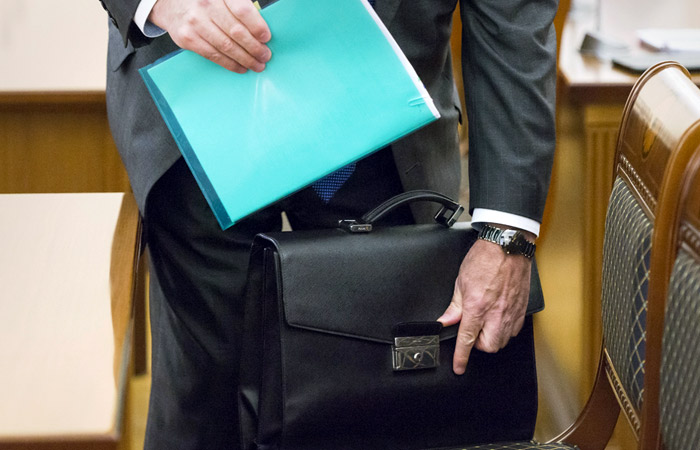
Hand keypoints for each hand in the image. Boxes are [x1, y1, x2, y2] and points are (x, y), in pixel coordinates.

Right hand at [149, 0, 271, 72]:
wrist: (171, 4)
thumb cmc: (204, 1)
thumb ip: (239, 7)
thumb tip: (260, 30)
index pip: (242, 10)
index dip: (257, 26)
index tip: (266, 37)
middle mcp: (206, 5)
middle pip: (236, 32)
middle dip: (255, 47)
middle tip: (265, 56)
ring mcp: (195, 22)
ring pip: (226, 46)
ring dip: (245, 59)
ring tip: (257, 64)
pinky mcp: (188, 39)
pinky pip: (213, 55)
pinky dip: (230, 63)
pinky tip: (240, 66)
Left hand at [437, 231, 532, 374]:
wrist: (507, 246)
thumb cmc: (485, 259)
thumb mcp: (461, 281)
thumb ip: (455, 306)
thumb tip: (447, 321)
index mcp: (477, 307)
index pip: (466, 340)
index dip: (461, 357)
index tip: (458, 367)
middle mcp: (496, 313)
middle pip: (488, 347)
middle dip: (479, 345)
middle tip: (472, 332)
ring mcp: (511, 312)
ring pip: (503, 341)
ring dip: (492, 338)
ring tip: (485, 324)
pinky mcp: (521, 309)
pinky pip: (514, 330)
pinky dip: (505, 330)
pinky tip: (499, 318)